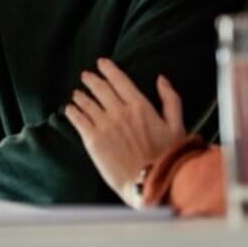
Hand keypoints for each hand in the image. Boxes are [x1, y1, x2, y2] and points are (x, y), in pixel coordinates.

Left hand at [63, 58, 185, 207]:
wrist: (151, 183)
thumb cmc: (168, 157)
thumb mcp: (177, 126)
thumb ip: (171, 100)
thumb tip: (162, 79)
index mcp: (141, 106)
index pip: (120, 80)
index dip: (108, 69)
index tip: (101, 63)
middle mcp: (120, 112)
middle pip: (100, 88)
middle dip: (91, 80)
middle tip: (85, 76)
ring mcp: (105, 125)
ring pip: (87, 103)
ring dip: (80, 96)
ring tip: (76, 94)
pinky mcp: (93, 140)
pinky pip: (78, 120)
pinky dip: (72, 112)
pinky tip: (70, 110)